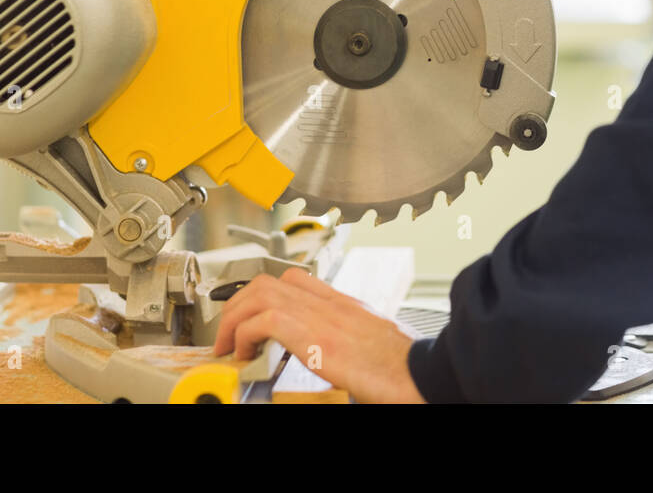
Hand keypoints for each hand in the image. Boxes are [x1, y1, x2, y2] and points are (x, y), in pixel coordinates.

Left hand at [213, 266, 425, 402]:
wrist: (423, 374)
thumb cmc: (404, 367)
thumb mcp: (371, 343)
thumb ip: (347, 339)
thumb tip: (329, 355)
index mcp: (344, 305)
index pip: (295, 279)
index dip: (263, 294)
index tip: (249, 319)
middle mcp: (331, 304)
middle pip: (270, 281)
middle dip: (239, 305)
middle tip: (229, 335)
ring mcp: (324, 317)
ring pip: (262, 292)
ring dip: (235, 318)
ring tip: (229, 345)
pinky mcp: (318, 337)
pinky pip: (266, 320)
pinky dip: (246, 334)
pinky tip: (246, 355)